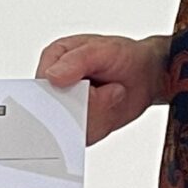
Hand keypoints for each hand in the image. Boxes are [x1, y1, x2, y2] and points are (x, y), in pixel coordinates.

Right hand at [36, 33, 169, 143]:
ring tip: (112, 94)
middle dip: (87, 107)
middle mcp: (55, 85)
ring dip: (98, 116)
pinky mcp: (78, 125)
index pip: (42, 86)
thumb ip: (76, 61)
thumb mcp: (104, 50)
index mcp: (53, 60)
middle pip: (55, 112)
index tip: (88, 89)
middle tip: (110, 90)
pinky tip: (110, 109)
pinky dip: (102, 126)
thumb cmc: (123, 56)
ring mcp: (66, 107)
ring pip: (69, 129)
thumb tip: (52, 76)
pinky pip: (83, 137)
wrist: (146, 75)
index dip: (63, 94)